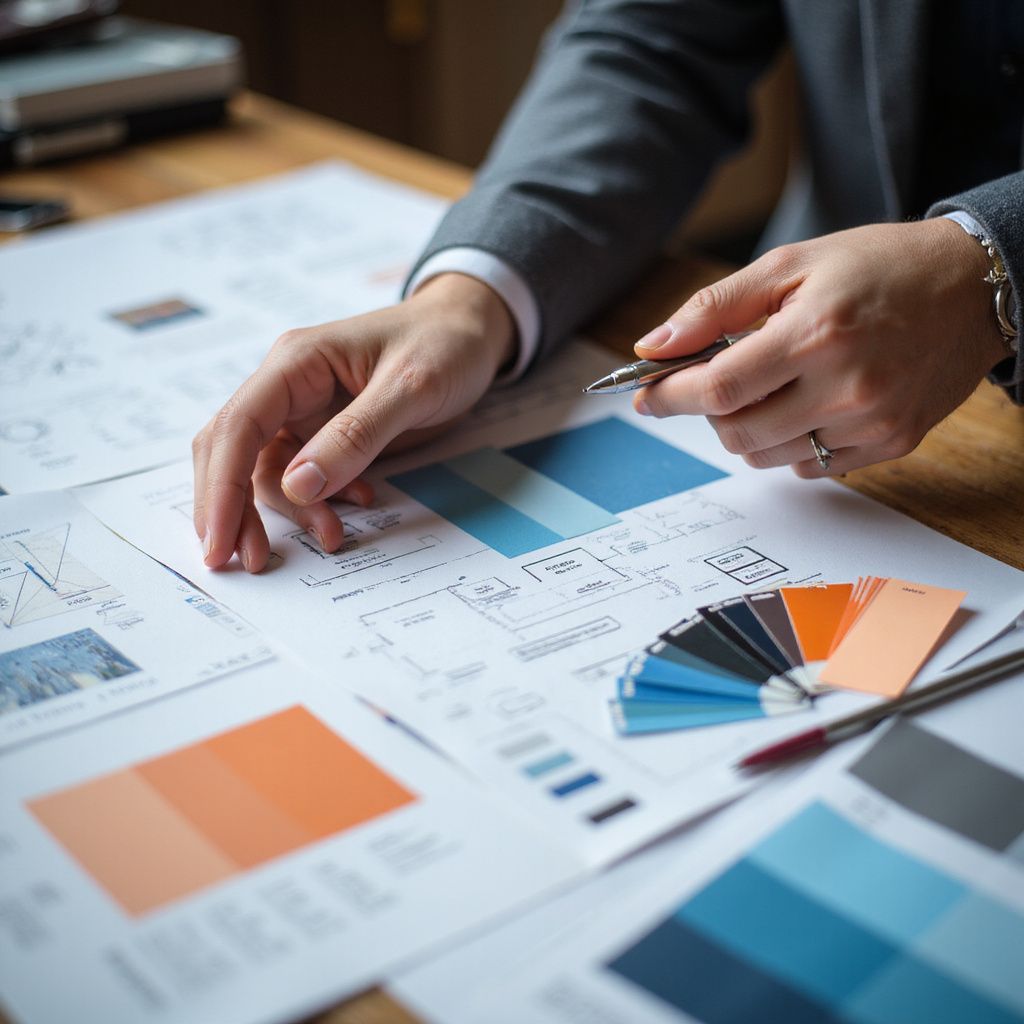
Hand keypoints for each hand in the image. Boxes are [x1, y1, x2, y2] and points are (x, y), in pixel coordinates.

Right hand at [193, 273, 514, 571]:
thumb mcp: (411, 387)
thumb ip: (356, 435)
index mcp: (296, 362)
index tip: (220, 542)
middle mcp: (288, 386)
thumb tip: (298, 485)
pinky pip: (305, 476)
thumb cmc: (444, 343)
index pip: (238, 427)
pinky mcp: (325, 433)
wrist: (472, 332)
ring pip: (268, 472)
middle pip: (234, 453)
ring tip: (333, 536)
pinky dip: (321, 501)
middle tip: (253, 561)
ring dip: (291, 512)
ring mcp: (304, 411)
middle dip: (235, 509)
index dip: (222, 489)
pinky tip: (358, 504)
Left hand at [632, 219, 1008, 475]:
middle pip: (736, 433)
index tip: (645, 397)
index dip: (670, 396)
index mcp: (815, 332)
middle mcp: (846, 386)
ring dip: (748, 429)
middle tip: (718, 381)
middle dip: (709, 412)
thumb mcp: (791, 264)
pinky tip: (808, 405)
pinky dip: (791, 444)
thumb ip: (715, 306)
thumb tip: (653, 345)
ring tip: (770, 387)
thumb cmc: (879, 267)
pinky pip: (811, 467)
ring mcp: (872, 422)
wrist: (973, 287)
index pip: (718, 387)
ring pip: (768, 456)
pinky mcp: (892, 443)